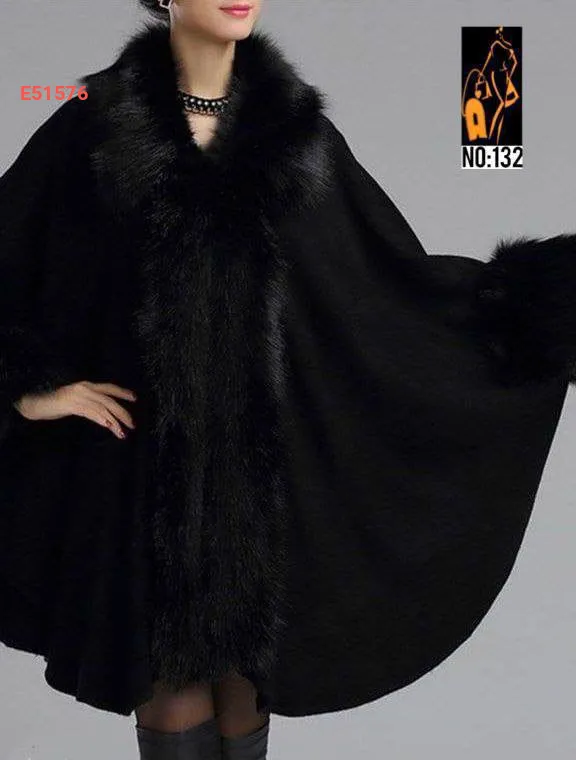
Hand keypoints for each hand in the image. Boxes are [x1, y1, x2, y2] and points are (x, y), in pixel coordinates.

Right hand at [13, 381, 136, 439]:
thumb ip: (90, 402)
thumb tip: (107, 413)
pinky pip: (91, 413)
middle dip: (122, 413)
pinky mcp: (71, 404)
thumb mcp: (77, 400)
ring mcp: (78, 396)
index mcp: (87, 385)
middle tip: (132, 424)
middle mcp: (84, 388)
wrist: (36, 403)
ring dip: (114, 422)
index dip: (122, 392)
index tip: (134, 398)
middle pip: (109, 400)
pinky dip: (101, 420)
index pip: (109, 387)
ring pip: (102, 409)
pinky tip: (108, 426)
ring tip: (122, 432)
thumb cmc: (57, 404)